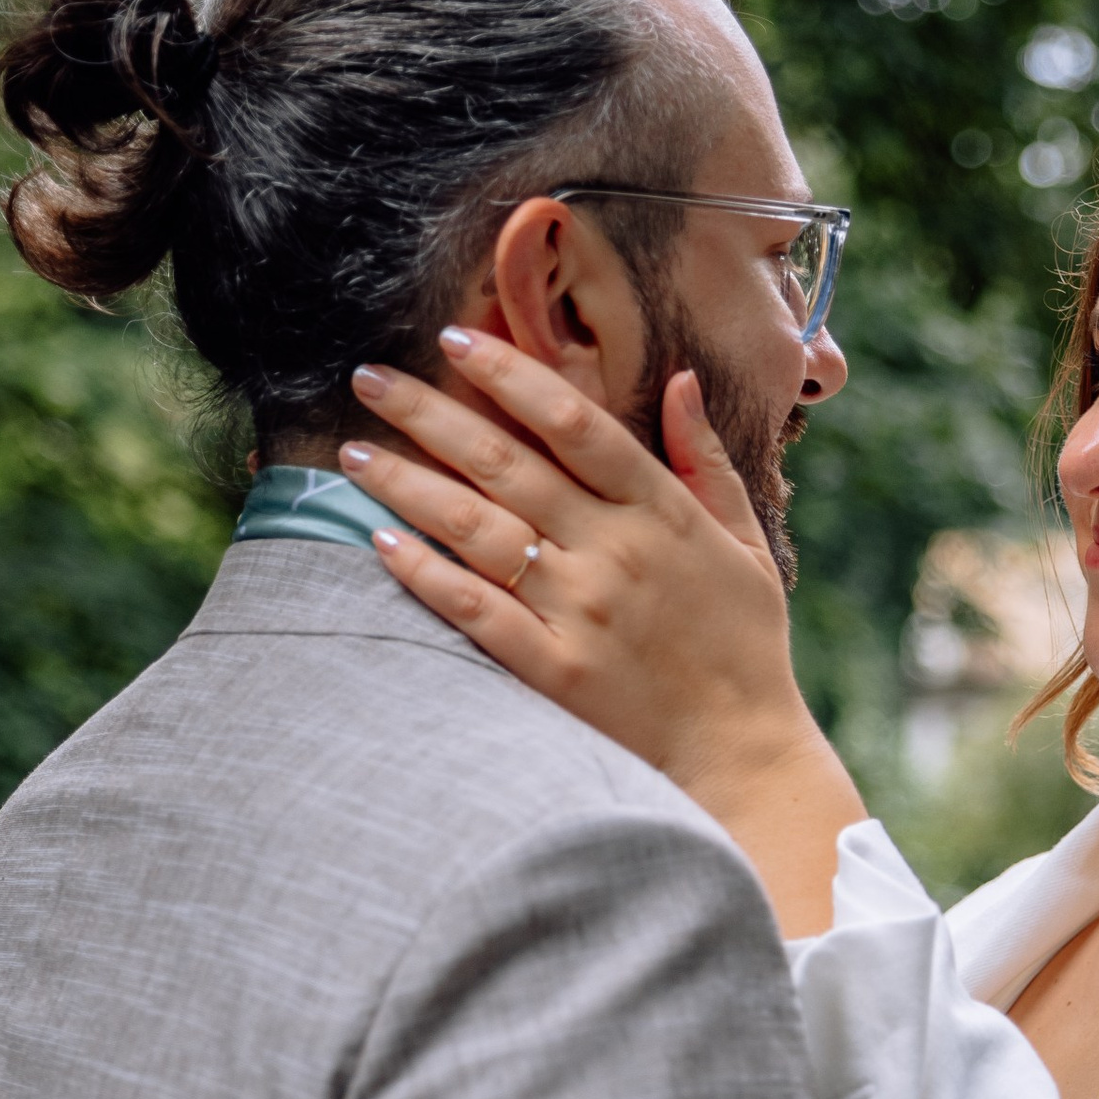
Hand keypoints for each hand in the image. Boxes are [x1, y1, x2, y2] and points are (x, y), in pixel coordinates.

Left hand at [341, 335, 864, 932]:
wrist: (743, 755)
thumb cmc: (744, 648)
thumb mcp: (745, 544)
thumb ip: (707, 461)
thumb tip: (682, 380)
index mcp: (661, 512)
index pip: (575, 422)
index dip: (510, 375)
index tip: (455, 342)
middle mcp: (615, 552)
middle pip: (505, 464)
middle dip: (428, 413)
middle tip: (368, 379)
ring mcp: (581, 612)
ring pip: (476, 529)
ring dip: (406, 484)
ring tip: (352, 454)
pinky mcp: (554, 671)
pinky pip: (474, 610)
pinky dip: (424, 573)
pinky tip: (378, 541)